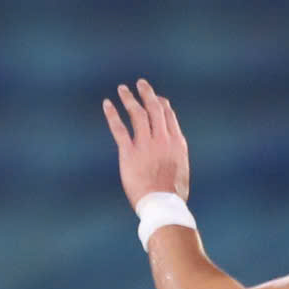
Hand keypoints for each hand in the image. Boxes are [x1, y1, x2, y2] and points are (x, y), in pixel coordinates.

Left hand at [103, 79, 189, 207]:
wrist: (162, 204)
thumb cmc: (172, 194)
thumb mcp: (181, 170)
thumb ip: (175, 156)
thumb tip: (173, 154)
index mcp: (177, 142)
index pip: (169, 115)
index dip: (161, 104)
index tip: (156, 98)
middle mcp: (162, 139)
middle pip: (154, 108)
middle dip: (147, 93)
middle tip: (141, 83)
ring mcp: (145, 144)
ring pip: (137, 113)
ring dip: (129, 98)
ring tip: (122, 89)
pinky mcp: (129, 153)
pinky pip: (119, 128)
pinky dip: (112, 114)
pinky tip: (107, 104)